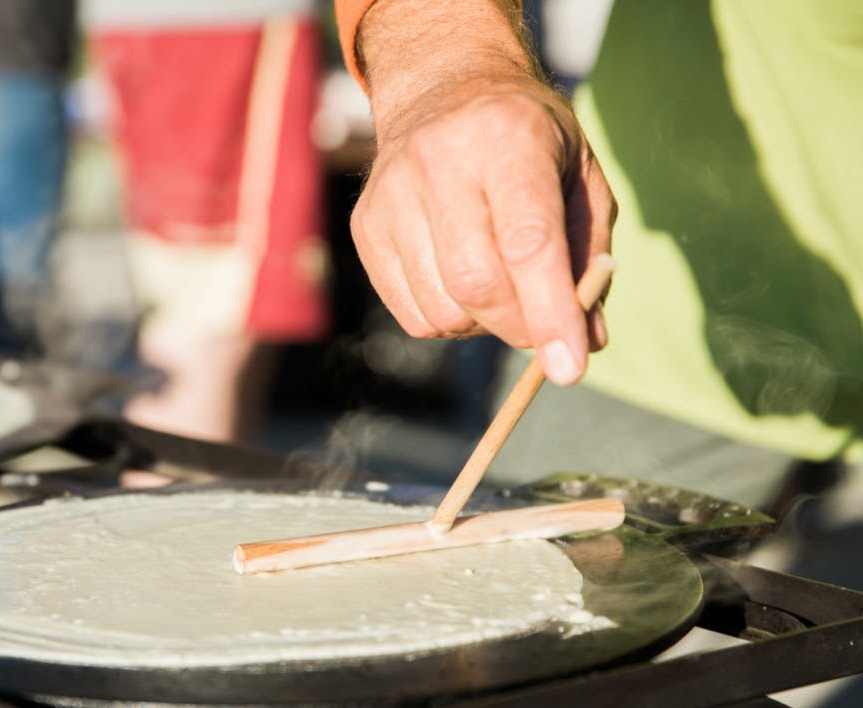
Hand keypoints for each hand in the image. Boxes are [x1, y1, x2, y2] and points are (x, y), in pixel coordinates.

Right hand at [350, 0, 615, 384]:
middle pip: (477, 284)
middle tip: (544, 327)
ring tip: (498, 283)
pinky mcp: (364, 228)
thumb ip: (589, 257)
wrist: (442, 92)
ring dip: (483, 323)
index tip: (570, 368)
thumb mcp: (580, 178)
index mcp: (508, 136)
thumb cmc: (529, 142)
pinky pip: (412, 316)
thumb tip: (588, 341)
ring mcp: (390, 195)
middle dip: (519, 326)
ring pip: (442, 310)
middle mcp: (438, 160)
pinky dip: (449, 320)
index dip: (550, 313)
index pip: (527, 242)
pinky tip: (460, 281)